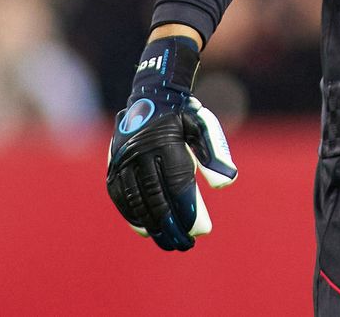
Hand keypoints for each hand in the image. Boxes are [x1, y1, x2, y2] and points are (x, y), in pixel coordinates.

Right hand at [105, 36, 237, 250]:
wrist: (150, 95)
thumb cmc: (184, 115)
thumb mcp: (204, 126)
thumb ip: (215, 154)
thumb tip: (226, 184)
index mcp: (166, 141)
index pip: (177, 183)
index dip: (188, 209)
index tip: (201, 230)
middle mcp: (140, 152)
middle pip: (156, 198)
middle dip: (173, 225)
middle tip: (187, 244)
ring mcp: (123, 160)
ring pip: (137, 202)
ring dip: (154, 226)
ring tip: (170, 243)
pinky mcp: (112, 167)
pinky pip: (121, 197)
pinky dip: (133, 216)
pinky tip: (147, 230)